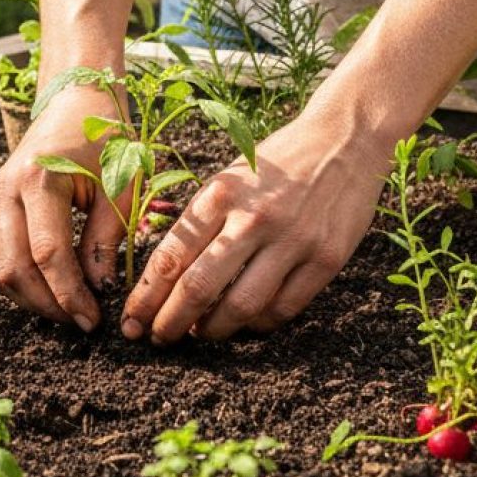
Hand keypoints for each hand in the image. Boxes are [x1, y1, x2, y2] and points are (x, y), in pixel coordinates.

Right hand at [0, 84, 130, 330]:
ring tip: (70, 309)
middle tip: (83, 322)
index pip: (47, 254)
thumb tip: (100, 289)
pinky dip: (23, 281)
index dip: (69, 294)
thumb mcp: (122, 185)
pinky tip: (54, 289)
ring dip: (32, 298)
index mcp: (40, 179)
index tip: (94, 320)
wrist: (75, 100)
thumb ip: (107, 238)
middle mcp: (7, 190)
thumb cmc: (106, 137)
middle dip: (48, 305)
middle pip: (13, 268)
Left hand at [121, 108, 395, 342]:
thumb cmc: (277, 163)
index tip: (132, 320)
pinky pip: (283, 309)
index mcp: (221, 194)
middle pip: (198, 289)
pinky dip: (258, 325)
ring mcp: (293, 240)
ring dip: (213, 330)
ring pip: (241, 308)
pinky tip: (245, 323)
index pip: (171, 258)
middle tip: (156, 338)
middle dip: (169, 322)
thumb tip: (165, 276)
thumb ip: (200, 220)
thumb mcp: (229, 177)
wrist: (344, 139)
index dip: (146, 297)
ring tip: (200, 332)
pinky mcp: (326, 259)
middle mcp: (254, 218)